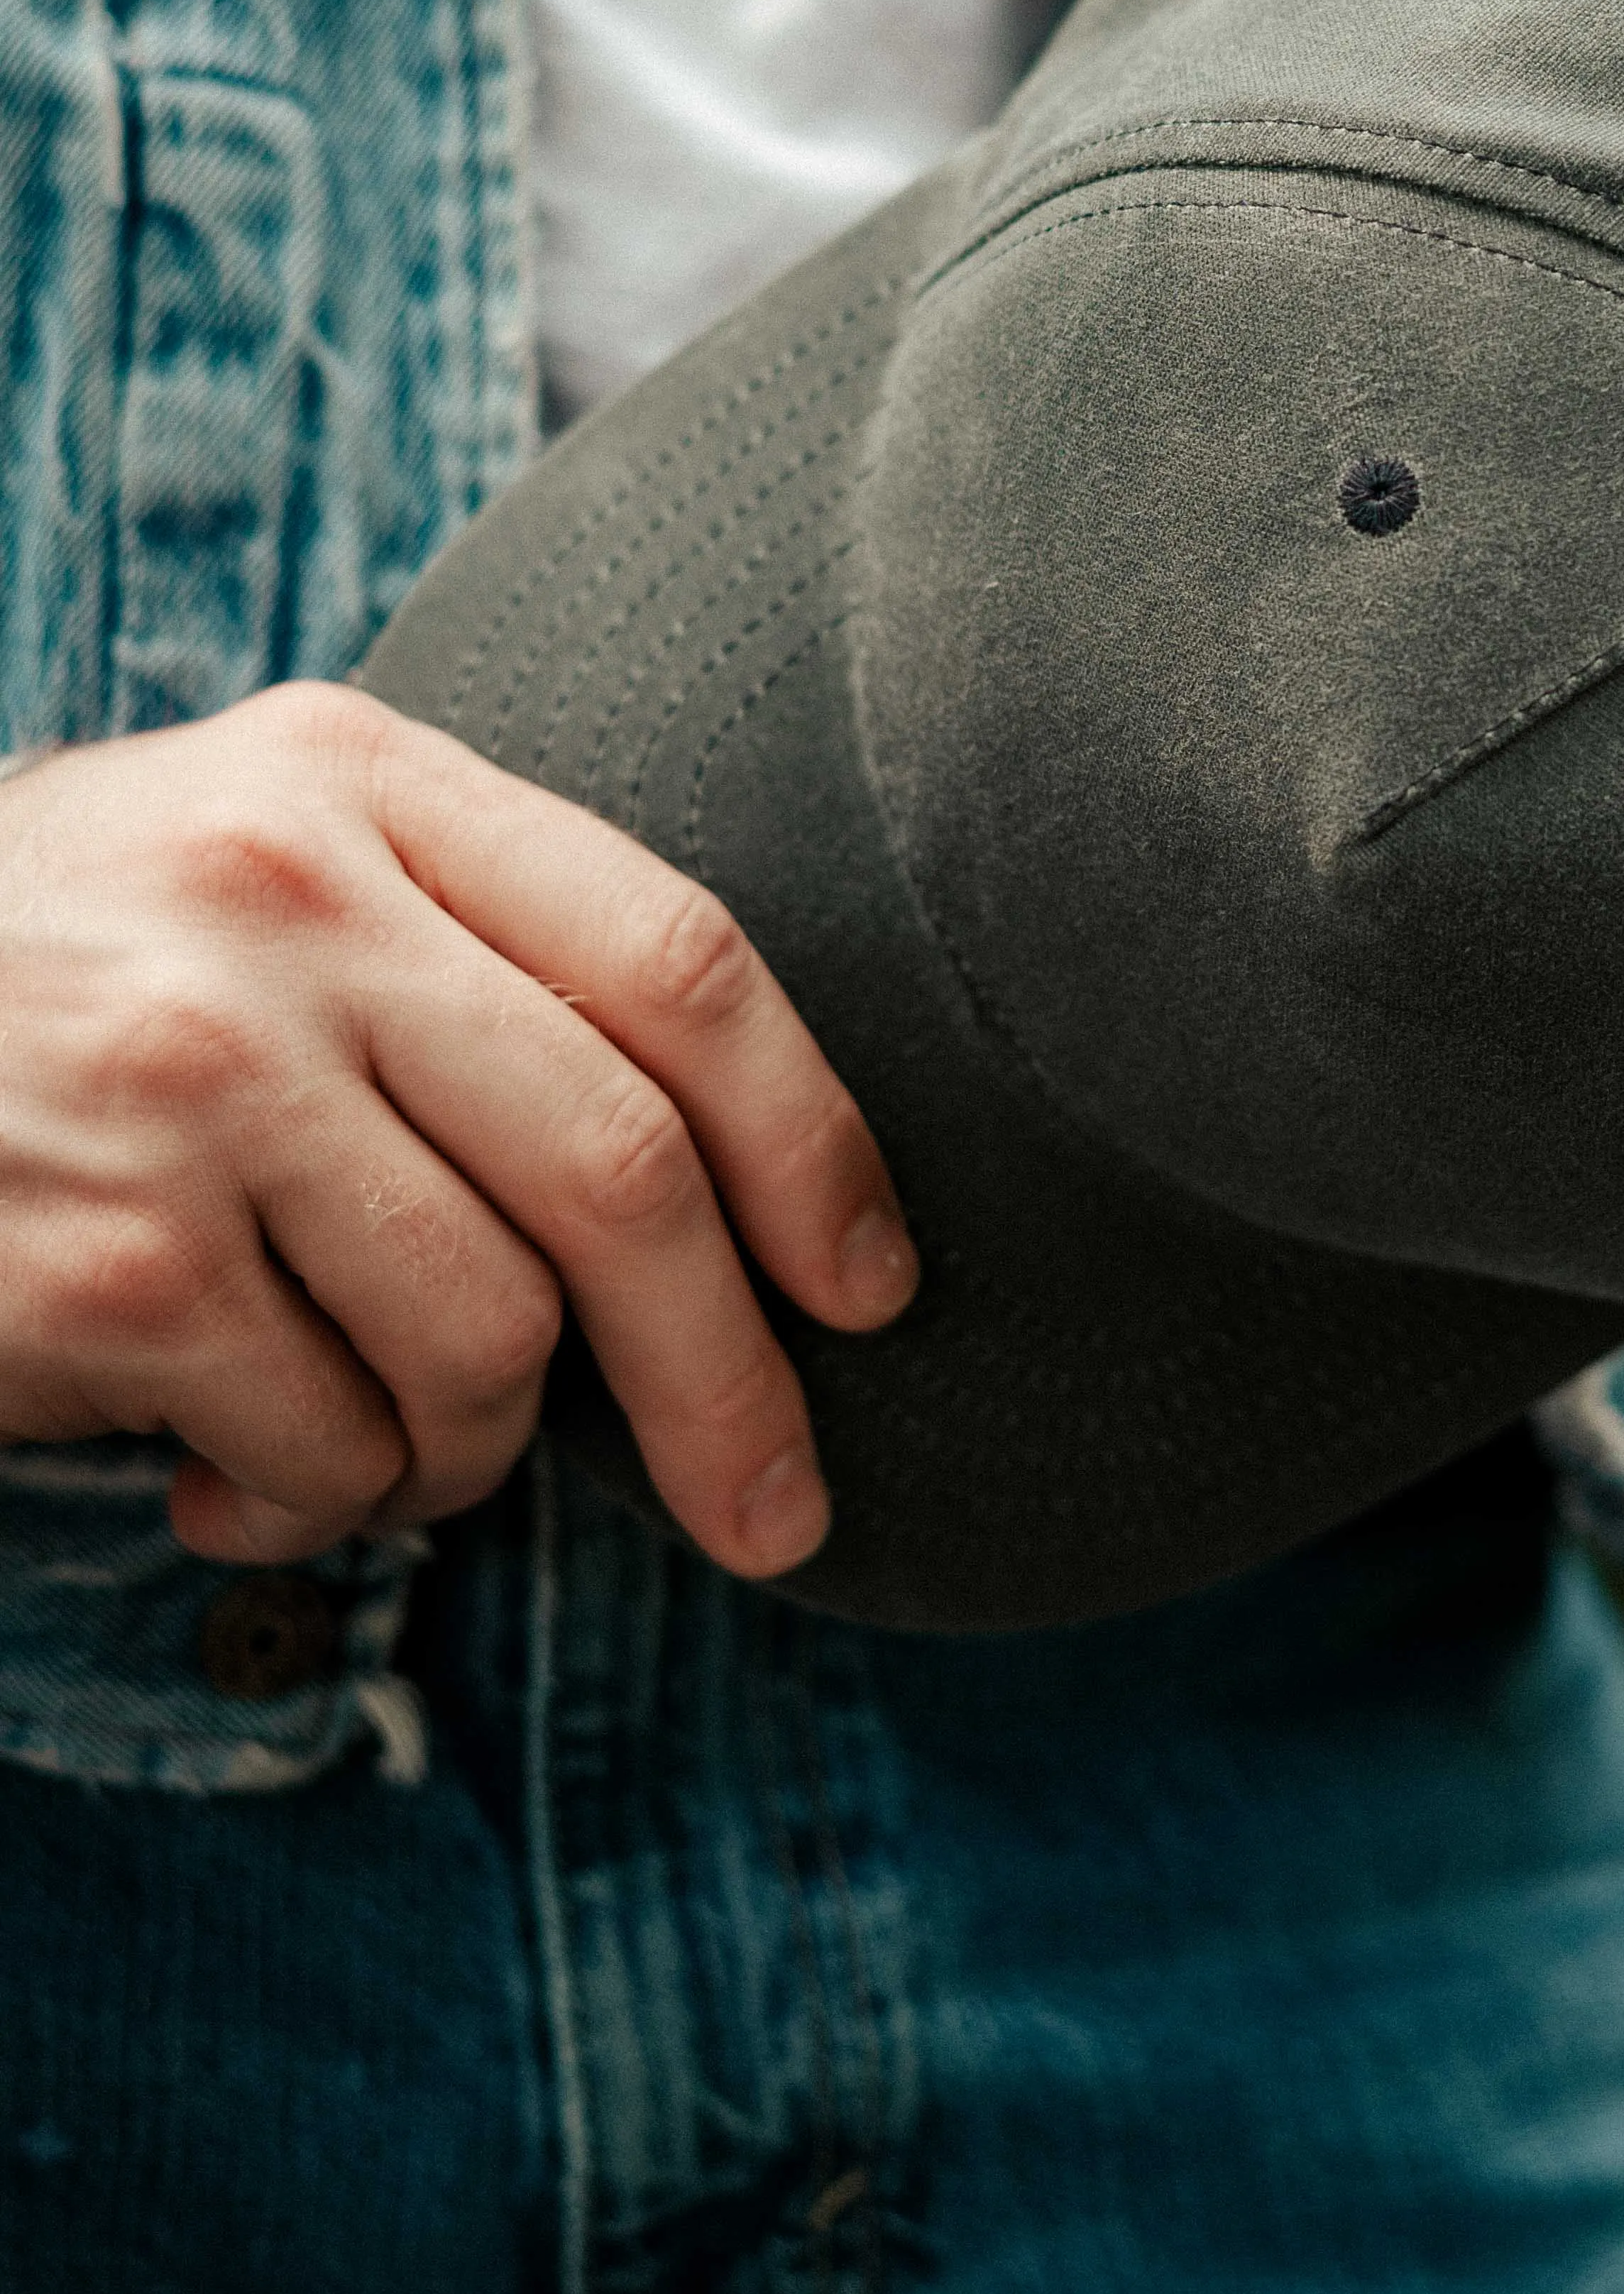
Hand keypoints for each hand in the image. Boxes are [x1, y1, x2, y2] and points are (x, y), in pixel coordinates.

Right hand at [0, 686, 914, 1578]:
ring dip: (469, 1451)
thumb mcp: (254, 863)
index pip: (680, 960)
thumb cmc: (52, 978)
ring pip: (490, 1339)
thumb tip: (742, 1180)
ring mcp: (195, 1078)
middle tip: (777, 1513)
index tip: (872, 1284)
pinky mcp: (117, 1259)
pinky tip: (233, 1475)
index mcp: (359, 780)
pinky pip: (333, 1443)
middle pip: (627, 1173)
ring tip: (376, 1442)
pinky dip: (320, 1502)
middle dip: (732, 1378)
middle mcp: (289, 906)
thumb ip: (470, 945)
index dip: (816, 1142)